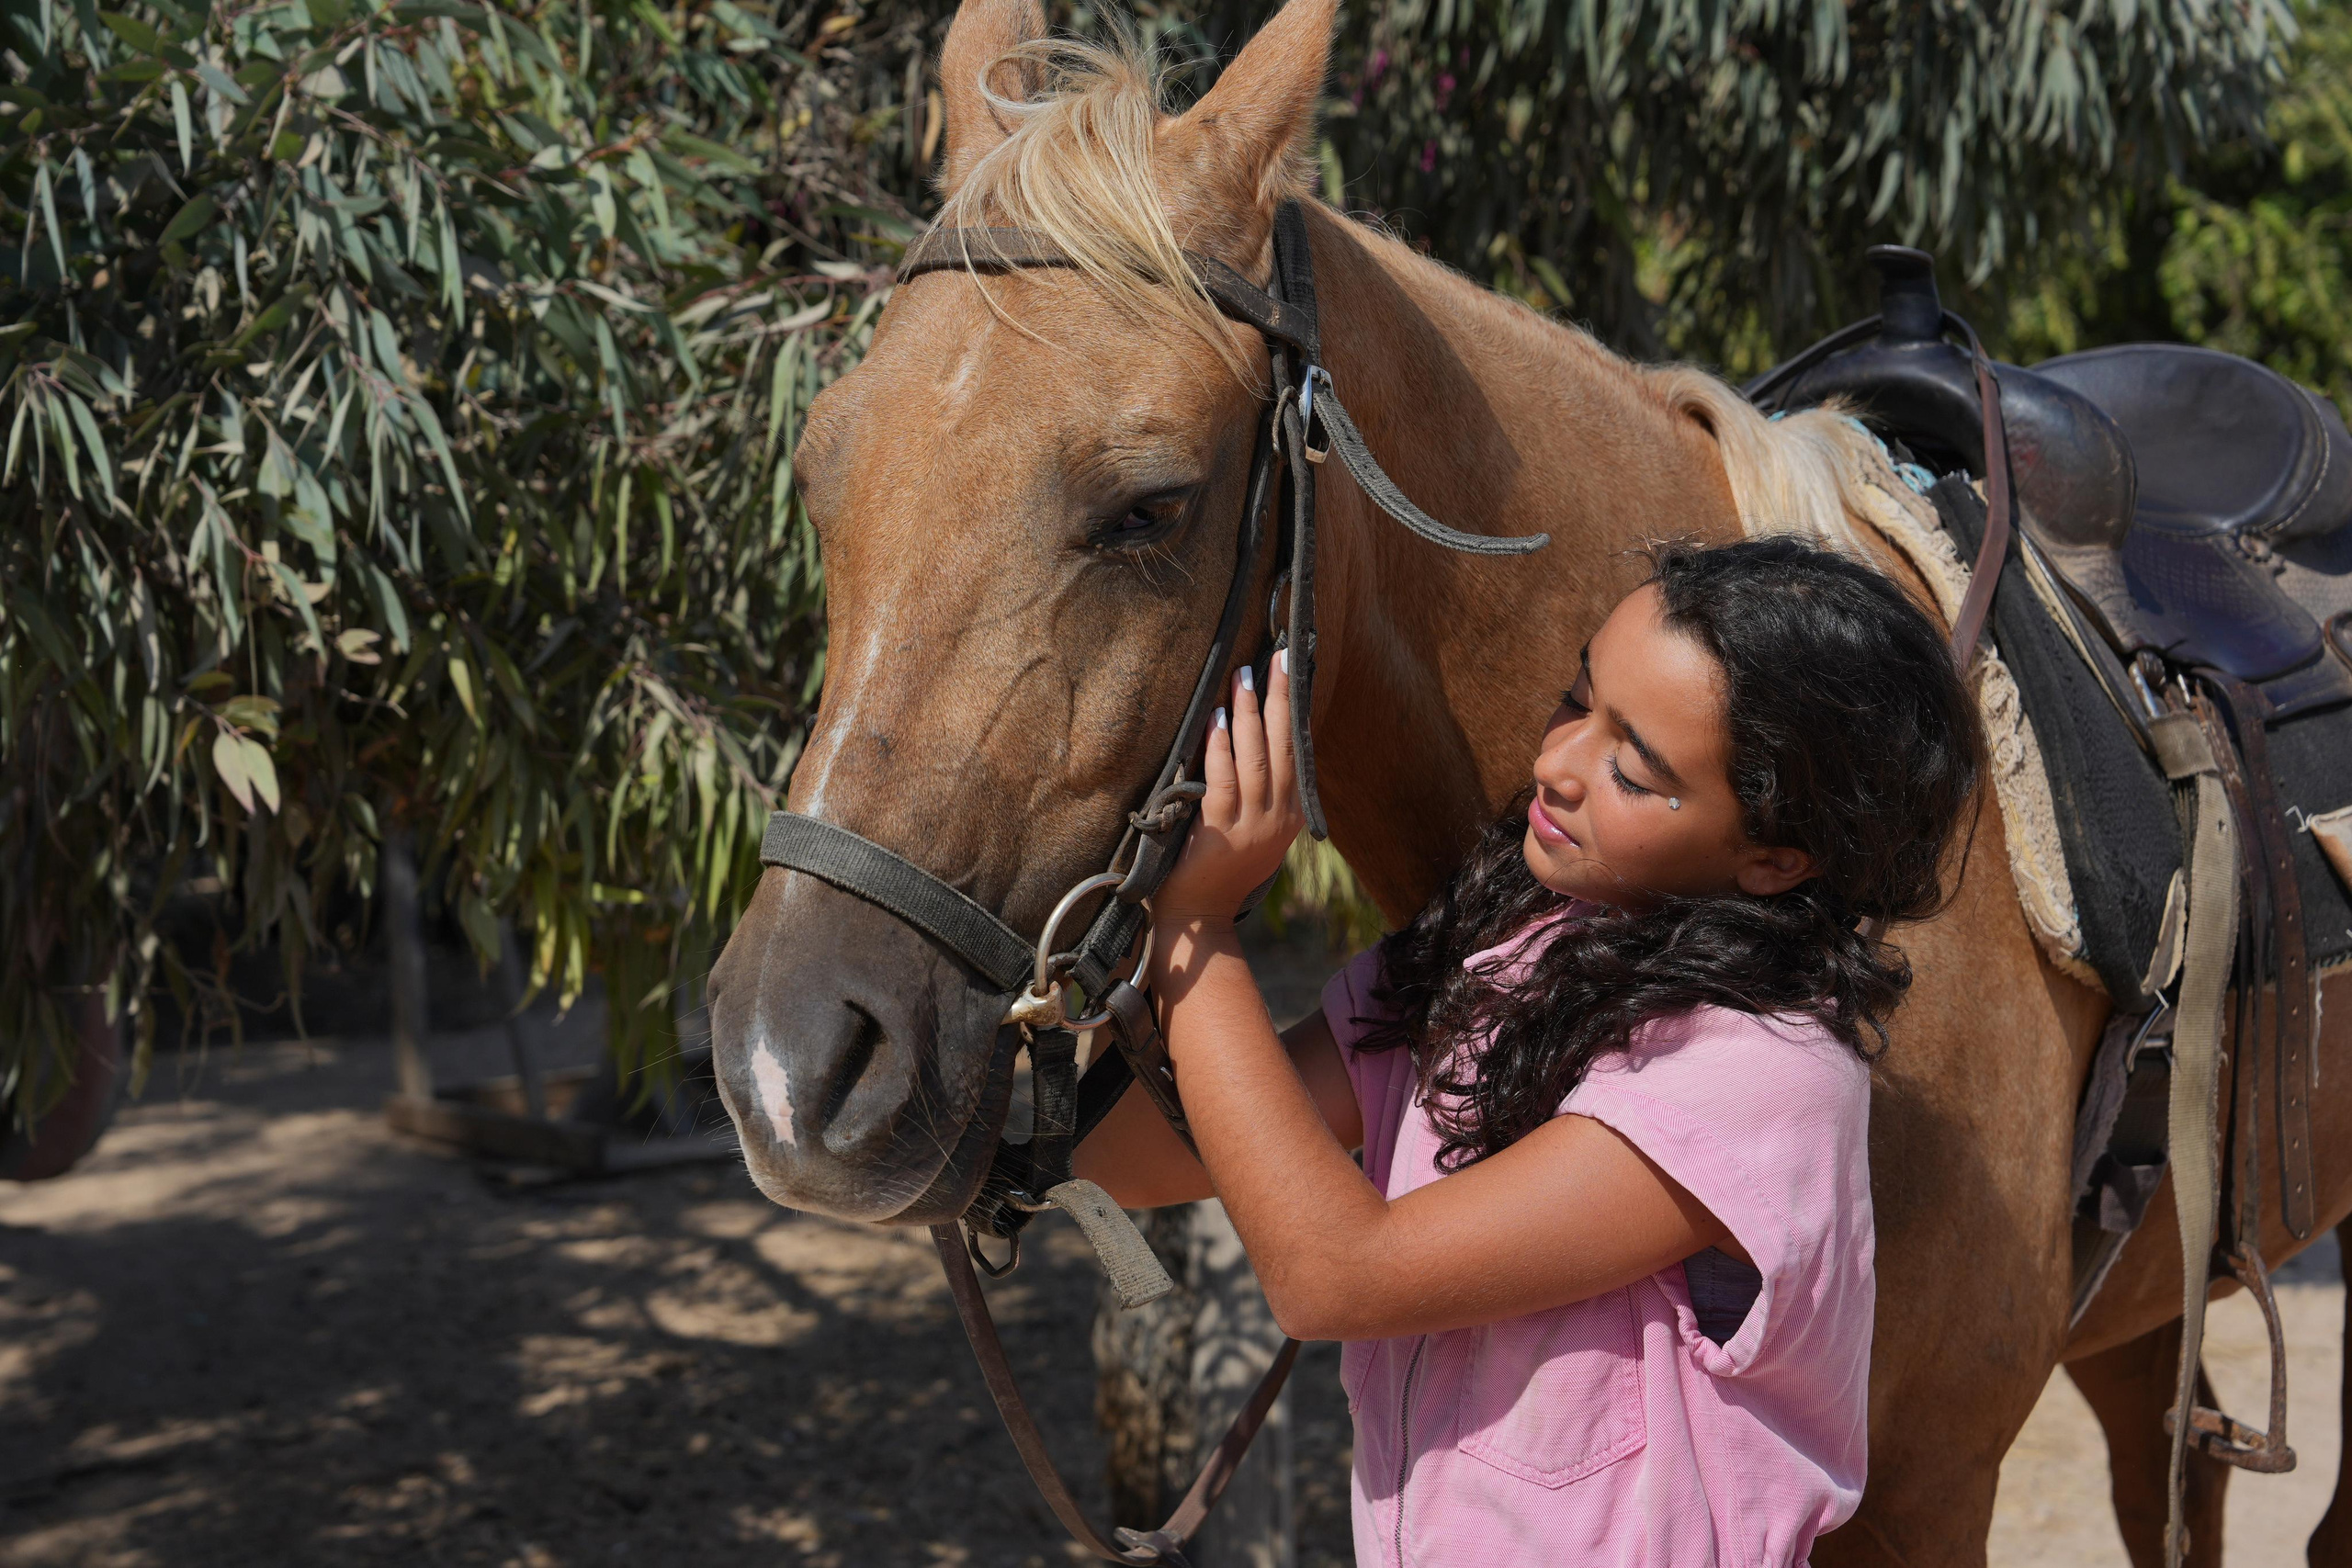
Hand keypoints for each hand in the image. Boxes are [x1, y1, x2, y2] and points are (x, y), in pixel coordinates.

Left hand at [1152, 650, 1305, 924]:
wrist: (1199, 919)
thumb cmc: (1217, 868)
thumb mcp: (1252, 829)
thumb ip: (1257, 791)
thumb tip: (1252, 733)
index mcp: (1290, 815)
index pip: (1298, 749)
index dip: (1294, 707)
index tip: (1292, 668)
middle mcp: (1278, 819)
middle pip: (1284, 746)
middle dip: (1281, 697)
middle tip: (1277, 655)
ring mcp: (1252, 827)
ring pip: (1256, 759)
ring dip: (1248, 714)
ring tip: (1242, 677)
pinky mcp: (1221, 835)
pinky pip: (1222, 781)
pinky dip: (1219, 748)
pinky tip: (1214, 720)